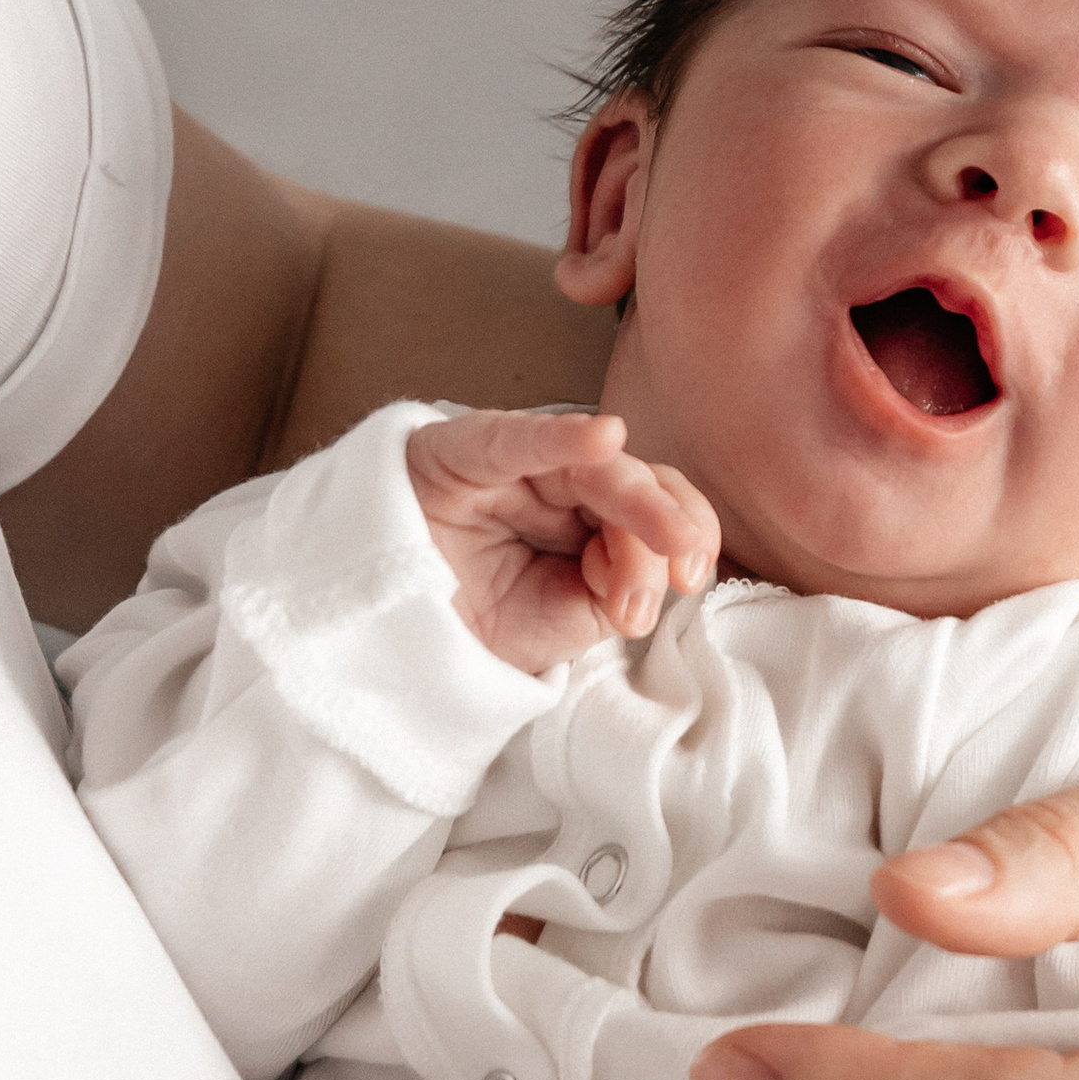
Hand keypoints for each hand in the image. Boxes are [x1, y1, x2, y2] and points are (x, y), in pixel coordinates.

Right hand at [404, 407, 717, 675]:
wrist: (386, 640)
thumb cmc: (479, 624)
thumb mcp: (567, 623)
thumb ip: (619, 591)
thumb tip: (663, 571)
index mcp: (590, 519)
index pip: (658, 510)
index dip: (690, 535)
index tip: (692, 581)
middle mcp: (560, 484)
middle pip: (637, 483)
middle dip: (668, 526)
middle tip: (682, 574)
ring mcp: (514, 467)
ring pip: (594, 467)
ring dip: (638, 503)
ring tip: (663, 542)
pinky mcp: (459, 454)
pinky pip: (515, 441)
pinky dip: (561, 438)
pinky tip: (604, 438)